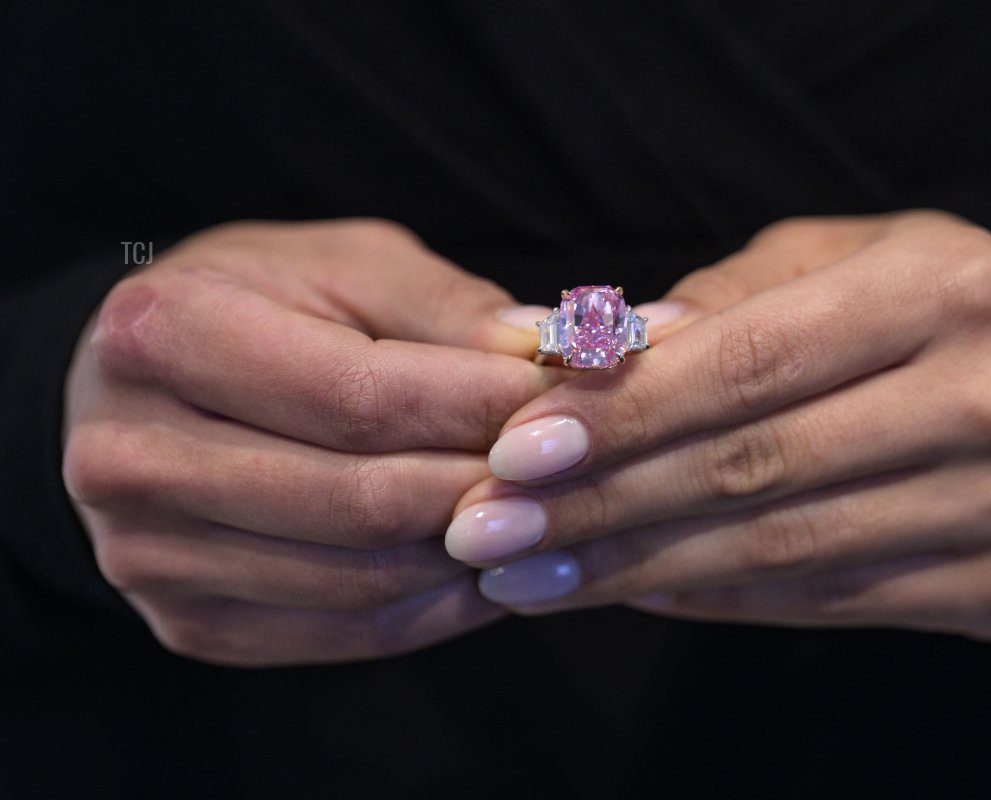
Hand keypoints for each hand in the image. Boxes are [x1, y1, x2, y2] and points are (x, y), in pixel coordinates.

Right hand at [63, 218, 560, 664]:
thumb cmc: (265, 304)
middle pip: (360, 501)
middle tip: (572, 467)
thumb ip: (449, 309)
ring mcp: (147, 554)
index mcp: (164, 335)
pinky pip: (345, 634)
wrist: (150, 386)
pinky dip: (438, 609)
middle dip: (489, 487)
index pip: (358, 398)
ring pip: (362, 583)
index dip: (481, 409)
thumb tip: (558, 359)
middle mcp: (129, 454)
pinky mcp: (188, 621)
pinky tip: (491, 568)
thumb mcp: (349, 265)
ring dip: (475, 555)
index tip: (570, 402)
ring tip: (546, 515)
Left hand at [445, 212, 990, 639]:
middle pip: (754, 468)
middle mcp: (989, 398)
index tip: (511, 450)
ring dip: (633, 569)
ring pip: (778, 551)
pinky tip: (624, 591)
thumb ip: (723, 300)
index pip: (752, 363)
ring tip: (527, 574)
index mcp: (945, 290)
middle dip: (600, 505)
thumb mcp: (839, 258)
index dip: (624, 412)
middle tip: (485, 528)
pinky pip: (820, 602)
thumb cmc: (926, 307)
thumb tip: (591, 351)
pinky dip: (707, 600)